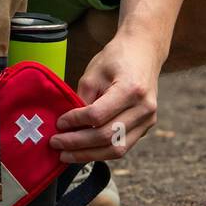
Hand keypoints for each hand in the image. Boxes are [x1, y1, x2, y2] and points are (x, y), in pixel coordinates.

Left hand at [49, 29, 162, 162]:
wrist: (143, 51)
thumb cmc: (116, 58)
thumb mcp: (94, 72)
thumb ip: (82, 99)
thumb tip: (68, 126)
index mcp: (130, 89)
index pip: (97, 115)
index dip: (75, 121)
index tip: (59, 123)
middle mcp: (144, 108)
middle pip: (108, 137)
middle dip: (78, 144)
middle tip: (57, 144)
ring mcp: (148, 119)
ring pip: (117, 149)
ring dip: (89, 155)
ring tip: (67, 155)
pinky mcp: (147, 126)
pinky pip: (123, 146)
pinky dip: (101, 150)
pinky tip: (84, 150)